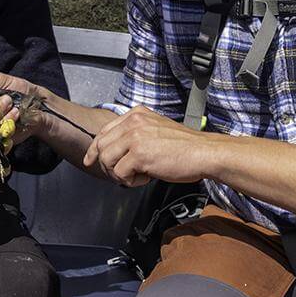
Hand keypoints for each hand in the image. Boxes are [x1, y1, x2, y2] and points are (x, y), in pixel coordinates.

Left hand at [83, 106, 216, 186]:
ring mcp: (135, 137)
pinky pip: (120, 174)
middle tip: (123, 174)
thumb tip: (117, 152)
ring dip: (120, 174)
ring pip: (107, 161)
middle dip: (108, 165)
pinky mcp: (139, 154)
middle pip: (101, 147)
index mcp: (137, 114)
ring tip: (139, 175)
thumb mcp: (156, 129)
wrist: (204, 153)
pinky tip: (146, 178)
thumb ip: (136, 134)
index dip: (94, 149)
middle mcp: (134, 122)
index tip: (91, 160)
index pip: (104, 131)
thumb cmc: (185, 147)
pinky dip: (131, 182)